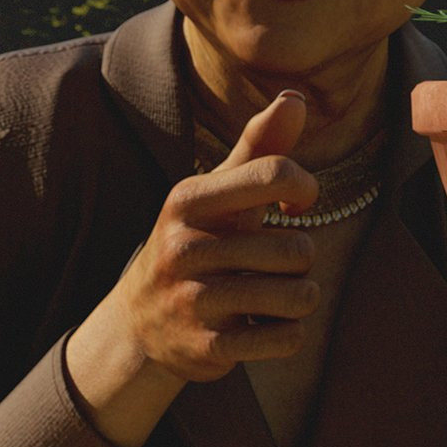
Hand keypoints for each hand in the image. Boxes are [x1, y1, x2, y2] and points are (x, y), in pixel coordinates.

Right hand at [121, 91, 319, 382]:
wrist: (140, 323)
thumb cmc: (196, 241)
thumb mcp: (219, 192)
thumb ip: (260, 146)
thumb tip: (296, 98)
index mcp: (189, 200)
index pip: (275, 174)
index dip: (305, 188)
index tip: (296, 204)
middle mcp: (185, 248)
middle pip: (297, 249)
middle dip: (300, 258)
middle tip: (274, 262)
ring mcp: (194, 302)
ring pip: (298, 297)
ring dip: (300, 297)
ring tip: (274, 294)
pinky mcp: (207, 348)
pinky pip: (286, 339)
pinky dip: (289, 333)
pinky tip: (265, 325)